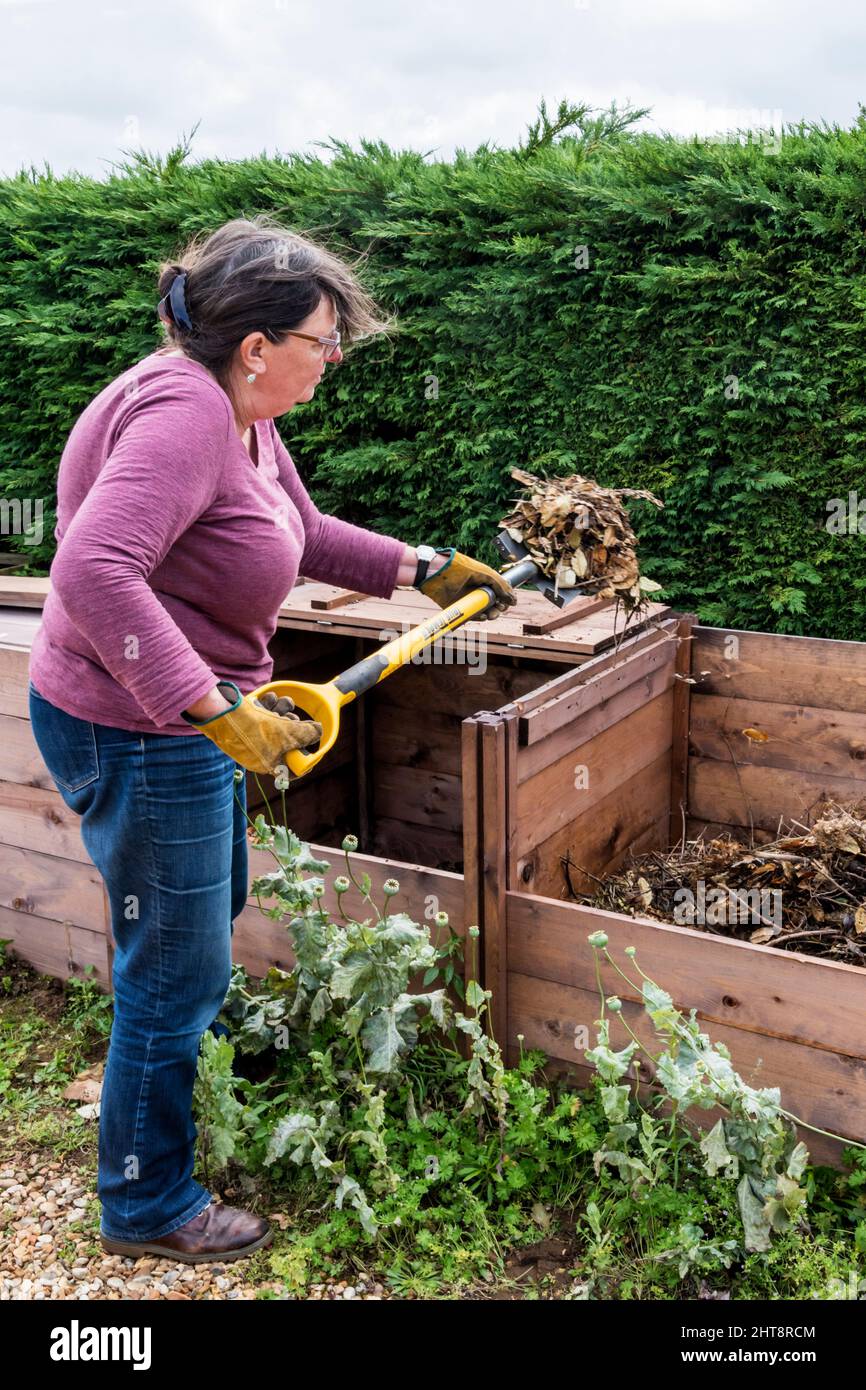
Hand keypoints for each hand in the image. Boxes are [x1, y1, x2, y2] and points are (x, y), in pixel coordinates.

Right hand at [182, 681, 322, 774]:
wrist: (219, 712)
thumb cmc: (252, 729)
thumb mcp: (287, 733)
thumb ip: (307, 734)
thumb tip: (318, 732)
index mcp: (268, 764)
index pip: (291, 770)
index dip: (304, 759)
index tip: (314, 750)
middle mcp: (260, 753)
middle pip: (287, 743)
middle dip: (294, 727)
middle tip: (293, 719)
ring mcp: (252, 736)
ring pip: (277, 724)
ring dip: (283, 710)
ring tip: (281, 704)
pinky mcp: (246, 721)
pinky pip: (264, 714)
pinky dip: (269, 705)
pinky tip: (268, 699)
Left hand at [417, 549, 518, 620]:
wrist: (435, 571)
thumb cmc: (459, 567)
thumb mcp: (484, 573)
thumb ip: (500, 585)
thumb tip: (514, 601)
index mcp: (483, 580)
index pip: (499, 593)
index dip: (504, 599)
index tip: (507, 603)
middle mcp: (476, 590)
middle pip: (492, 604)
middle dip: (499, 609)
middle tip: (499, 609)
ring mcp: (467, 599)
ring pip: (483, 612)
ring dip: (490, 615)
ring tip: (491, 615)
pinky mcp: (457, 608)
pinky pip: (471, 616)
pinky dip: (478, 618)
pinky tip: (483, 616)